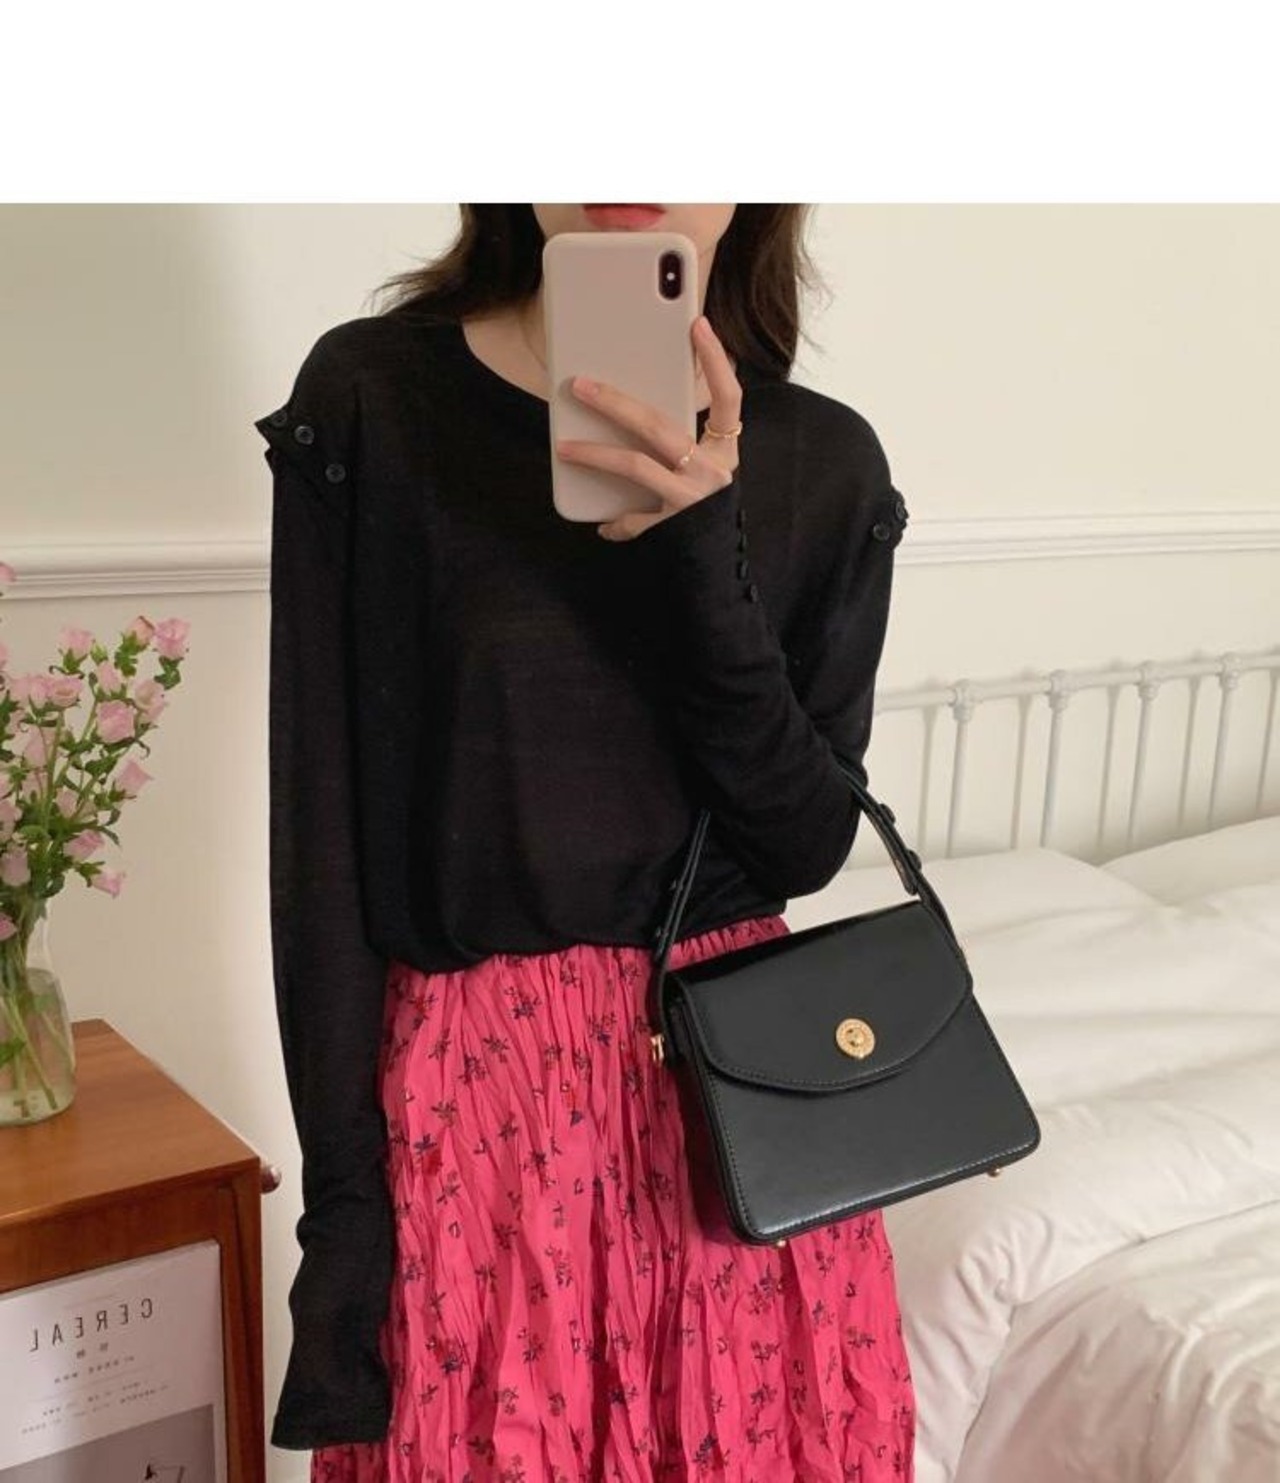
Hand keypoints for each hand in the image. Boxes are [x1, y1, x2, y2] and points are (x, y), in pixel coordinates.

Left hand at [554, 315, 742, 540]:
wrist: (721, 565)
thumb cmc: (708, 510)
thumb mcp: (707, 469)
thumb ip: (682, 440)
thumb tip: (629, 409)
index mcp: (725, 451)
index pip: (728, 397)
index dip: (715, 360)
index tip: (697, 324)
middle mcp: (712, 472)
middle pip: (658, 426)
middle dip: (615, 402)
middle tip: (580, 386)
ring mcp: (692, 500)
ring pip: (635, 466)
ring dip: (595, 454)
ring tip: (564, 447)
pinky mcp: (673, 527)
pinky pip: (633, 519)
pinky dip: (616, 522)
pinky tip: (603, 525)